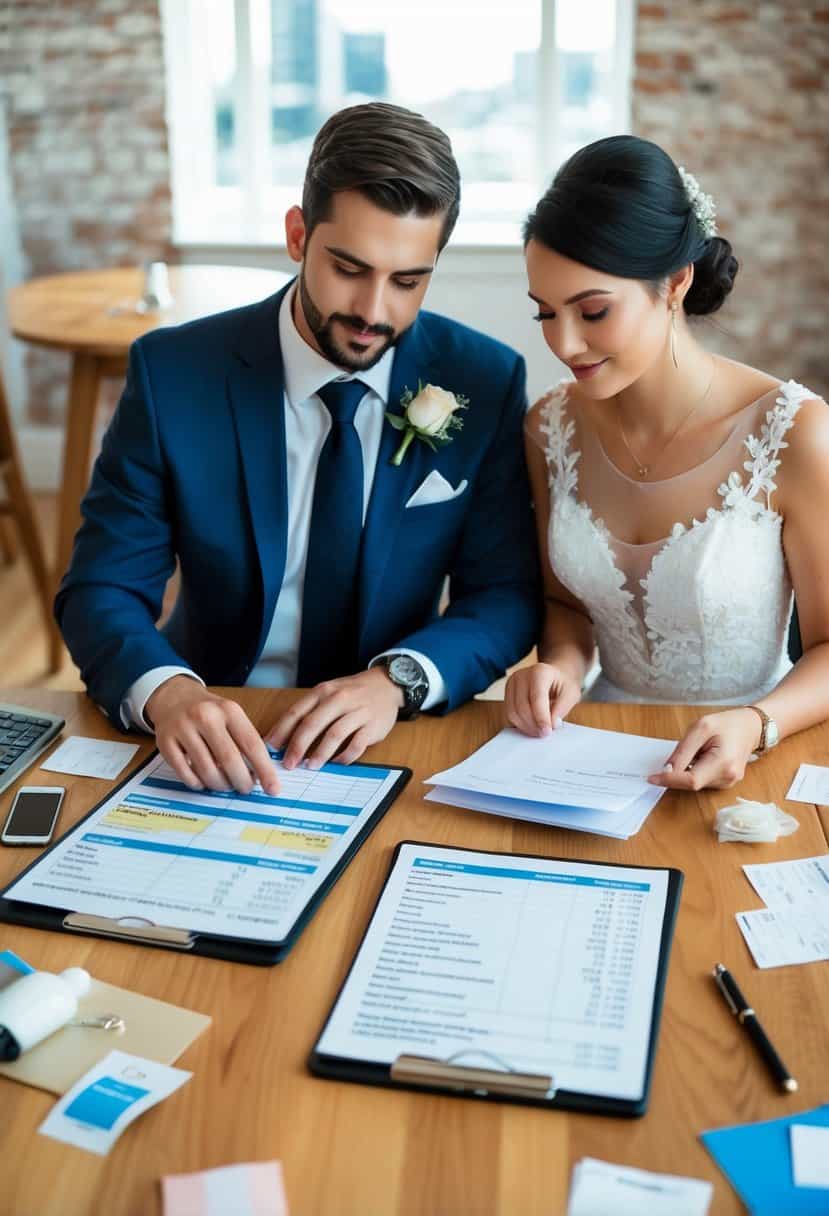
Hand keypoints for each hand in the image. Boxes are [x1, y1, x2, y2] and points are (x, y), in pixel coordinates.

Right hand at [145, 676, 279, 794]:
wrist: (174, 697)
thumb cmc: (209, 712)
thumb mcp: (231, 716)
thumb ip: (245, 741)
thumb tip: (260, 775)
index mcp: (228, 710)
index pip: (252, 744)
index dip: (264, 770)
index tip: (272, 788)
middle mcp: (205, 716)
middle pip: (229, 760)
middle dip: (241, 781)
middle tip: (245, 789)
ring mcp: (183, 728)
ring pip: (206, 770)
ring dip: (220, 785)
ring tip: (225, 785)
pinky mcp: (165, 742)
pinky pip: (185, 773)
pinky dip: (197, 783)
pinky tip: (203, 781)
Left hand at [266, 669, 404, 768]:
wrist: (386, 685)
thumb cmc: (352, 692)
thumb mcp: (328, 693)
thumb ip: (309, 711)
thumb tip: (284, 737)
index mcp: (323, 692)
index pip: (297, 712)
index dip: (282, 731)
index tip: (271, 748)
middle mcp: (339, 699)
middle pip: (313, 724)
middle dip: (298, 746)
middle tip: (288, 764)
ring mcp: (357, 711)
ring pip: (335, 734)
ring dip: (320, 753)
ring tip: (311, 766)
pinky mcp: (373, 725)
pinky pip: (357, 744)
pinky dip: (345, 756)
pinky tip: (337, 762)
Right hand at [504, 662, 581, 736]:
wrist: (554, 676)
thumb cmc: (563, 684)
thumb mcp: (571, 694)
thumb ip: (561, 709)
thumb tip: (551, 724)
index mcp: (540, 672)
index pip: (536, 698)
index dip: (541, 718)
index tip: (547, 732)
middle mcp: (521, 676)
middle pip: (522, 707)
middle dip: (533, 725)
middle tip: (544, 734)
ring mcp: (512, 684)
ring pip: (512, 712)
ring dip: (525, 727)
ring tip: (539, 731)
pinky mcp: (507, 694)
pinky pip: (509, 714)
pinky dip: (519, 724)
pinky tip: (531, 726)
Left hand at [647, 708, 760, 790]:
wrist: (751, 727)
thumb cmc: (727, 724)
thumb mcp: (701, 728)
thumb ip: (683, 750)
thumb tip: (667, 769)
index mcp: (723, 763)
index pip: (691, 780)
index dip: (669, 780)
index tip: (651, 778)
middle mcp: (728, 778)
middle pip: (691, 783)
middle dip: (677, 772)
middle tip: (680, 752)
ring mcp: (728, 783)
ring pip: (695, 783)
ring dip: (687, 770)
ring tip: (700, 749)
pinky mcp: (726, 783)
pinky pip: (702, 780)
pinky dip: (694, 771)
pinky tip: (703, 756)